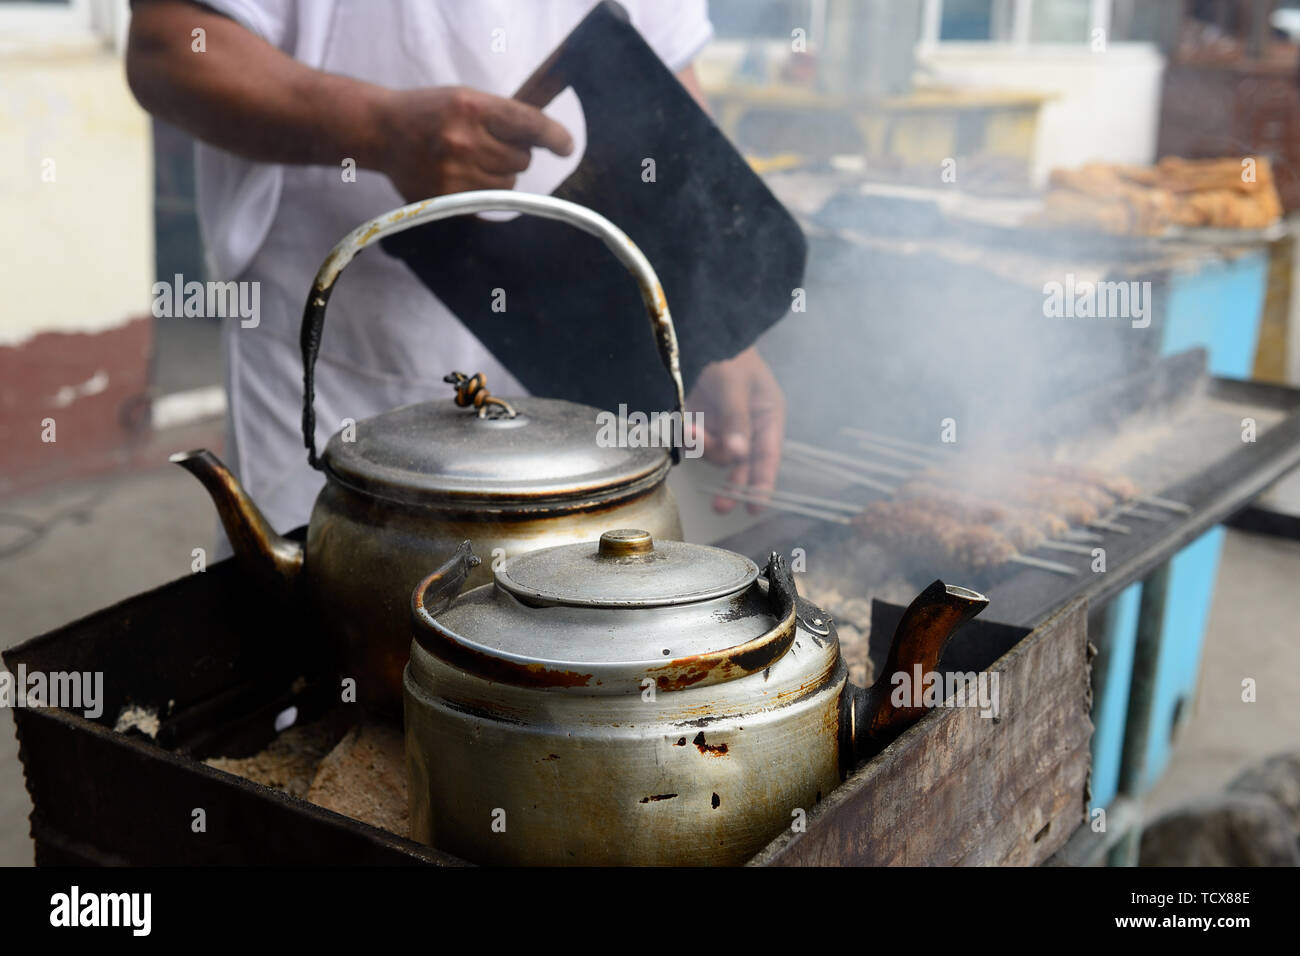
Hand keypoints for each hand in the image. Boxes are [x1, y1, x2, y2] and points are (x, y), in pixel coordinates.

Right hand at [376, 86, 573, 199]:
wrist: (381, 132)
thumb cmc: (428, 111)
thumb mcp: (465, 98)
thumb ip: (502, 115)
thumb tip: (544, 138)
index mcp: (472, 108)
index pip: (528, 125)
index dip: (553, 137)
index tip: (566, 146)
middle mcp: (465, 141)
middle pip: (521, 160)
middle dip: (514, 154)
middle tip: (489, 144)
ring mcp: (455, 173)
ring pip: (508, 184)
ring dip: (500, 175)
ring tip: (473, 160)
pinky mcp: (447, 198)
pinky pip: (488, 202)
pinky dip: (484, 192)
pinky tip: (463, 176)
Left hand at [686, 347, 785, 513]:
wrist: (698, 333)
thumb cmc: (729, 354)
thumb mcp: (735, 384)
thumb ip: (737, 420)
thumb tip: (739, 454)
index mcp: (767, 416)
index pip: (768, 456)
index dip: (763, 483)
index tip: (755, 506)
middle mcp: (747, 426)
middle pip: (742, 466)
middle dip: (731, 486)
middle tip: (719, 507)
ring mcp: (723, 426)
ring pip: (716, 455)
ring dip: (704, 447)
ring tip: (693, 427)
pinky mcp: (700, 423)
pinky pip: (696, 444)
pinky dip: (691, 438)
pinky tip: (687, 424)